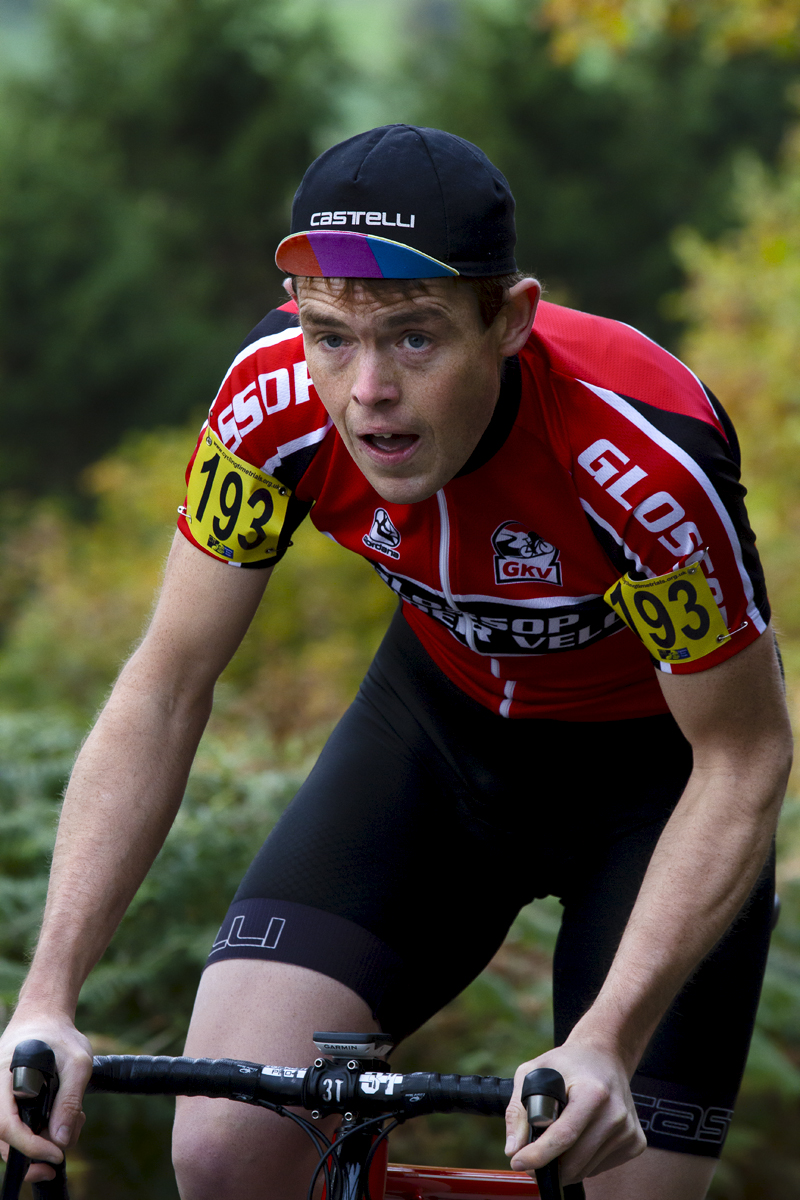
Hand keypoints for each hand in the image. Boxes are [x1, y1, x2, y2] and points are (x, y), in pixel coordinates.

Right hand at [0, 1012, 91, 1182]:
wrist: (44, 1019)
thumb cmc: (59, 1036)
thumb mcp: (77, 1061)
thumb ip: (70, 1099)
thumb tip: (61, 1140)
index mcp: (3, 1078)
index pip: (6, 1125)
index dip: (29, 1146)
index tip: (55, 1155)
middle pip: (5, 1140)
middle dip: (36, 1151)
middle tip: (62, 1153)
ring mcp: (1, 1101)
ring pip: (12, 1139)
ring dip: (42, 1142)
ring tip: (72, 1121)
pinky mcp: (9, 1106)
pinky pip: (19, 1130)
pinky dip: (41, 1133)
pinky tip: (63, 1120)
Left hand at [504, 1043, 645, 1185]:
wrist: (604, 1056)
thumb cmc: (567, 1063)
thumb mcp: (533, 1071)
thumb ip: (518, 1109)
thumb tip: (513, 1148)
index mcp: (593, 1092)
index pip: (564, 1136)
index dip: (538, 1155)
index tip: (518, 1162)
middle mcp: (616, 1113)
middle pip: (575, 1160)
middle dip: (548, 1166)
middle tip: (530, 1158)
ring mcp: (629, 1130)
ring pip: (586, 1169)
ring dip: (565, 1165)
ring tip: (557, 1138)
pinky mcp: (635, 1142)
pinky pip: (599, 1167)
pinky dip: (583, 1161)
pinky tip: (580, 1137)